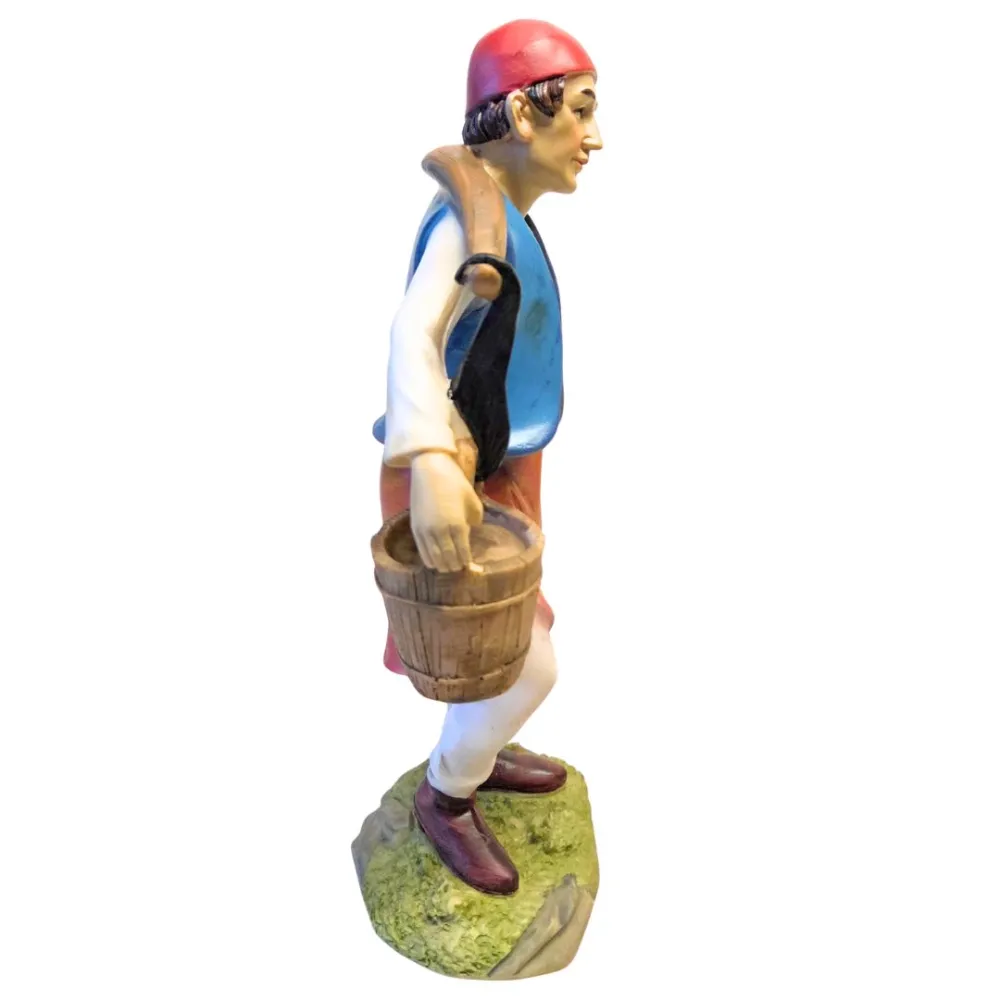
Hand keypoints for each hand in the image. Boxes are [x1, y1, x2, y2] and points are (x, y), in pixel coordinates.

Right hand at [409, 450, 483, 571]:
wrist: (430, 469)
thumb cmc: (455, 483)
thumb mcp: (473, 501)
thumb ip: (474, 520)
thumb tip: (471, 532)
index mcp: (457, 525)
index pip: (463, 553)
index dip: (467, 563)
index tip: (471, 568)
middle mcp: (440, 532)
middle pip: (449, 559)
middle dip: (455, 567)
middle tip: (460, 568)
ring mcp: (426, 531)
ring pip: (435, 559)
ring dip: (443, 566)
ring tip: (449, 567)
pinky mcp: (415, 528)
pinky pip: (422, 552)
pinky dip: (430, 560)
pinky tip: (435, 563)